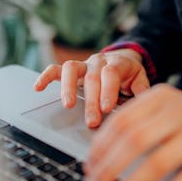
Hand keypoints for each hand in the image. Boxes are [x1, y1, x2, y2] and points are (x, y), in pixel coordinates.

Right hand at [33, 49, 149, 127]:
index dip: (108, 90)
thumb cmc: (130, 75)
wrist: (123, 59)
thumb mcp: (141, 81)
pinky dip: (46, 77)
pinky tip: (38, 88)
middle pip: (92, 77)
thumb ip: (142, 93)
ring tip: (67, 106)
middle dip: (91, 101)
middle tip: (91, 121)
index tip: (107, 108)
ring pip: (71, 69)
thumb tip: (143, 107)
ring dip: (68, 88)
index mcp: (117, 63)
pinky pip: (56, 69)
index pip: (111, 73)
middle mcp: (98, 61)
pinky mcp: (72, 69)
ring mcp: (83, 64)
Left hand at [84, 84, 181, 180]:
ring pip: (158, 162)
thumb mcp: (166, 113)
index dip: (100, 147)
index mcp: (160, 97)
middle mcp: (179, 109)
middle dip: (108, 168)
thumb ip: (138, 125)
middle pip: (135, 140)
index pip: (121, 121)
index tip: (88, 168)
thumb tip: (99, 157)